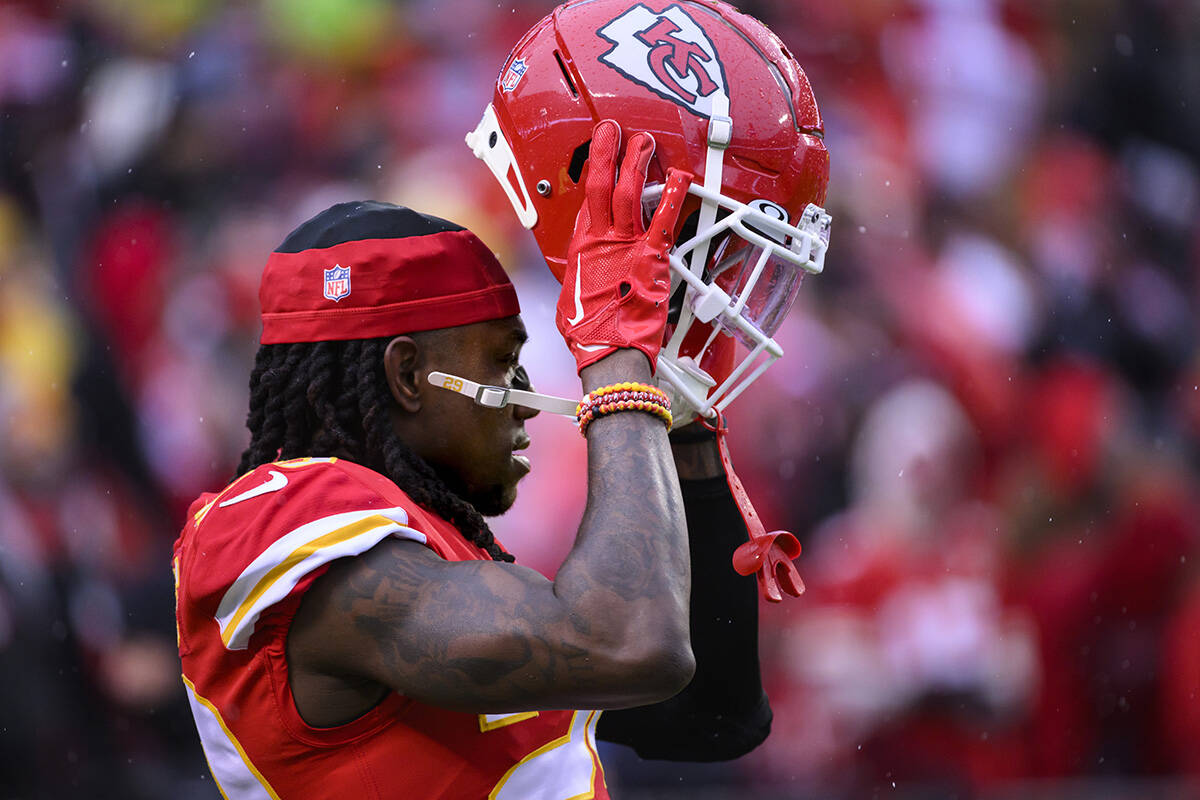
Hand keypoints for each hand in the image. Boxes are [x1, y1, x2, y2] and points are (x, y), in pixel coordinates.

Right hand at [556, 119, 690, 372]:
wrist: (608, 352)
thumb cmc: (590, 333)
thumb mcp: (572, 299)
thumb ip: (582, 276)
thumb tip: (585, 275)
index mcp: (581, 249)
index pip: (586, 201)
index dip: (592, 174)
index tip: (599, 155)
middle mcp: (600, 241)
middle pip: (601, 185)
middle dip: (606, 153)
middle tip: (612, 129)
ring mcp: (625, 246)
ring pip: (628, 193)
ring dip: (636, 163)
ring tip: (643, 141)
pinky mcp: (650, 257)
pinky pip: (661, 218)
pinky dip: (671, 194)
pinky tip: (680, 175)